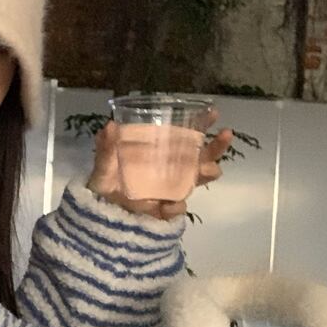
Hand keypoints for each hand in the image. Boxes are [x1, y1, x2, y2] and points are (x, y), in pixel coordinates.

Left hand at [85, 113, 233, 219]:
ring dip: (206, 173)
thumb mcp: (104, 164)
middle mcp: (172, 170)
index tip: (213, 113)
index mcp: (160, 154)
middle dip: (216, 147)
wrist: (100, 213)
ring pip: (198, 180)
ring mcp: (172, 190)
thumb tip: (109, 126)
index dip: (202, 125)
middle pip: (202, 157)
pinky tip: (164, 206)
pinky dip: (174, 206)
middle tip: (225, 135)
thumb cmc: (106, 183)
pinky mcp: (166, 211)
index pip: (185, 137)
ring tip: (206, 170)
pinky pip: (178, 208)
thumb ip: (106, 147)